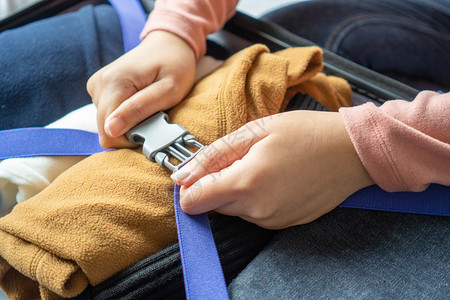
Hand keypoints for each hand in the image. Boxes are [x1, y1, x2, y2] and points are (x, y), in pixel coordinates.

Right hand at [87, 31, 195, 147]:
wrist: (170, 43)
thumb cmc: (175, 65)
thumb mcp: (167, 91)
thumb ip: (139, 109)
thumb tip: (111, 129)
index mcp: (113, 83)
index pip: (108, 132)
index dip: (131, 138)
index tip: (152, 128)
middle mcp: (99, 84)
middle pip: (105, 129)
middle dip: (130, 131)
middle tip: (154, 116)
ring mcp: (97, 86)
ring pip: (107, 123)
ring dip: (129, 122)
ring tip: (148, 106)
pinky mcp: (100, 88)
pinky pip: (109, 114)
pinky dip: (125, 115)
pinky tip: (139, 103)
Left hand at [171, 111, 373, 228]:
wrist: (352, 152)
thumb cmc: (307, 133)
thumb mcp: (255, 130)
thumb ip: (213, 155)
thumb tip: (181, 176)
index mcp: (246, 183)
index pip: (193, 202)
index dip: (190, 186)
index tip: (201, 172)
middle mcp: (257, 210)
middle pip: (213, 205)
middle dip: (217, 183)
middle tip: (243, 158)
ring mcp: (272, 220)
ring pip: (234, 209)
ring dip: (239, 190)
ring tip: (264, 165)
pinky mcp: (284, 224)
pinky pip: (255, 214)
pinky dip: (257, 198)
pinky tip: (276, 178)